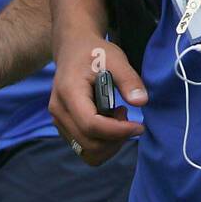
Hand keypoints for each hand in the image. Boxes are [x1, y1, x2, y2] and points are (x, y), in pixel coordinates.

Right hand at [47, 35, 144, 165]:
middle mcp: (59, 111)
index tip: (139, 126)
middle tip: (126, 114)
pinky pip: (85, 148)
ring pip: (87, 151)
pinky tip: (108, 121)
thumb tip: (141, 102)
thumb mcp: (115, 58)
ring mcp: (59, 121)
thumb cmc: (94, 52)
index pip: (91, 125)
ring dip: (110, 143)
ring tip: (117, 118)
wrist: (73, 49)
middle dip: (116, 138)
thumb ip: (128, 79)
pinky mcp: (64, 127)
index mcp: (68, 92)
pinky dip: (102, 143)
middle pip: (90, 144)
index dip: (118, 131)